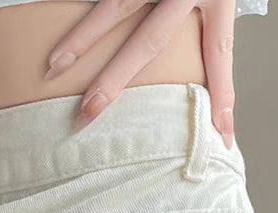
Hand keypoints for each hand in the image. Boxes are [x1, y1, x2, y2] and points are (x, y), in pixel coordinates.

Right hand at [44, 0, 234, 148]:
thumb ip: (209, 12)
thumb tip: (192, 50)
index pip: (221, 53)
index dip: (223, 96)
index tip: (223, 135)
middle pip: (148, 41)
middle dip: (116, 80)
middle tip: (88, 113)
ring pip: (115, 6)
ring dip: (82, 39)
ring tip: (54, 66)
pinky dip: (81, 10)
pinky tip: (57, 39)